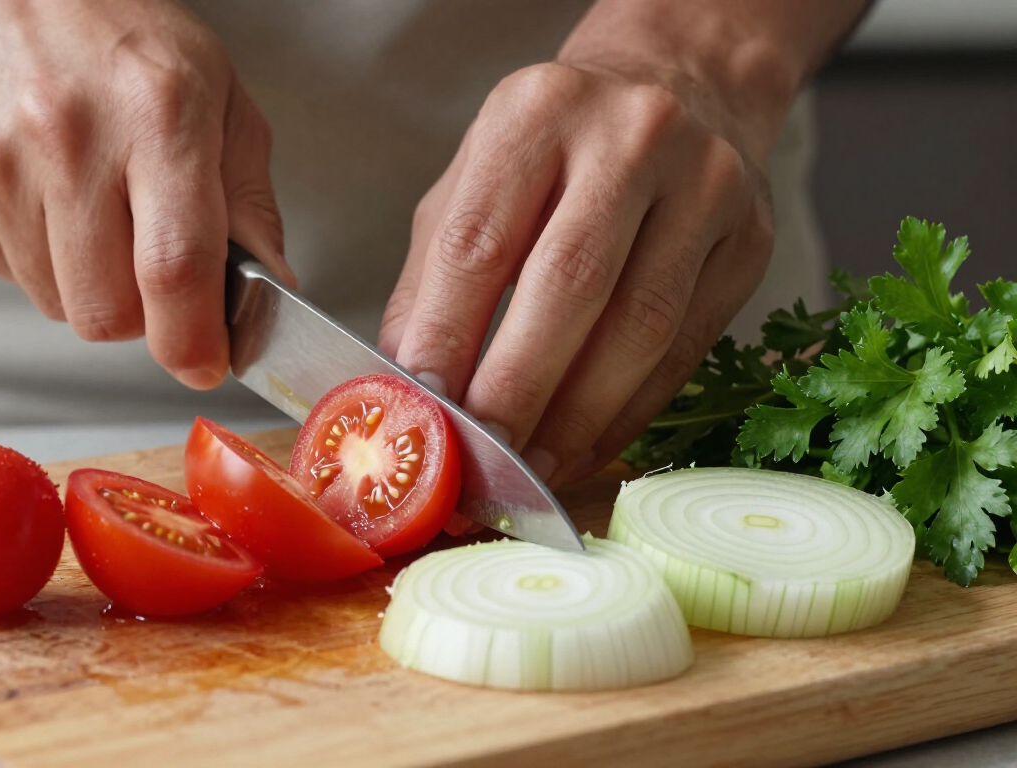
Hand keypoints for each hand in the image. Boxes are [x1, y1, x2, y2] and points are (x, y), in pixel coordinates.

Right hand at [0, 0, 293, 388]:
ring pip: (56, 304)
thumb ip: (250, 202)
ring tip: (95, 211)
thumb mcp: (219, 96)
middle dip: (142, 318)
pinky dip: (38, 259)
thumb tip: (270, 292)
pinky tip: (47, 197)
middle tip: (151, 270)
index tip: (206, 362)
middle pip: (107, 313)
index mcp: (156, 113)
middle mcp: (67, 136)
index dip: (194, 339)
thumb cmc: (120, 36)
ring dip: (89, 285)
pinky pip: (8, 273)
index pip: (174, 267)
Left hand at [379, 57, 777, 489]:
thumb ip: (434, 278)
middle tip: (480, 459)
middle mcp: (631, 137)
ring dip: (577, 417)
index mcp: (538, 111)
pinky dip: (628, 413)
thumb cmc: (558, 147)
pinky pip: (685, 349)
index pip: (481, 239)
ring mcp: (706, 186)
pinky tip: (585, 448)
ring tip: (529, 469)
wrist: (685, 87)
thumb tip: (407, 385)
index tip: (423, 406)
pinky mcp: (749, 242)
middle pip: (569, 285)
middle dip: (518, 388)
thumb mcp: (474, 181)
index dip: (448, 334)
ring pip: (640, 327)